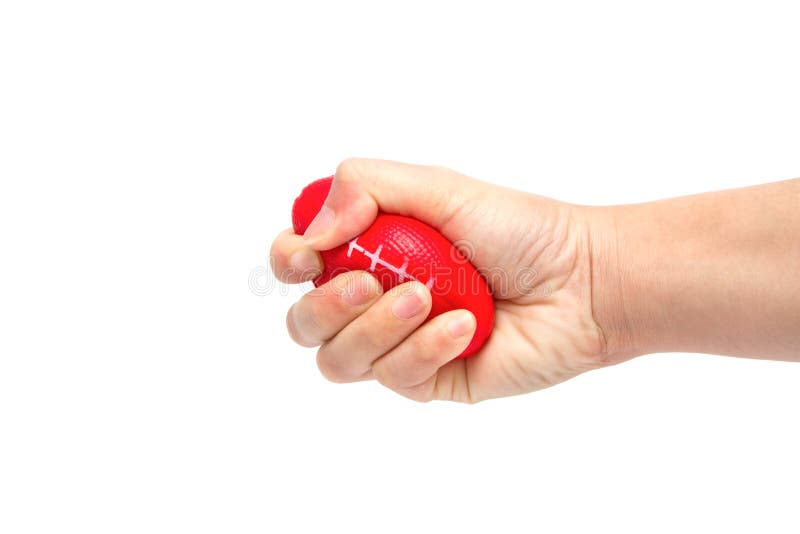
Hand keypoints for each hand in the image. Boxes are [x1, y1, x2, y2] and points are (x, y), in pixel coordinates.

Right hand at [270, 158, 621, 401]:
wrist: (580, 282)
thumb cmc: (517, 229)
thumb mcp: (438, 186)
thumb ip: (365, 187)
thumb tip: (313, 232)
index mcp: (371, 249)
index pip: (299, 262)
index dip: (290, 259)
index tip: (311, 254)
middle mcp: (376, 300)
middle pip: (305, 322)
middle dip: (327, 305)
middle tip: (370, 283)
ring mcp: (400, 344)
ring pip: (339, 359)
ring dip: (375, 328)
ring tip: (425, 298)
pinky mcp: (429, 379)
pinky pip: (395, 378)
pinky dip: (425, 347)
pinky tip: (466, 326)